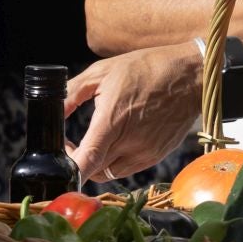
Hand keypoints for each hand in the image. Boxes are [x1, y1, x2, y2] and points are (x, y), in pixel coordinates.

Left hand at [65, 44, 201, 183]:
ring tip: (94, 141)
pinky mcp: (156, 156)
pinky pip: (127, 169)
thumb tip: (52, 110)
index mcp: (113, 121)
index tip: (60, 159)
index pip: (86, 162)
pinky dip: (115, 161)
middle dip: (77, 162)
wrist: (190, 75)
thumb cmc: (145, 68)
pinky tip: (115, 140)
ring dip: (96, 163)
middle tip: (72, 143)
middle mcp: (130, 143)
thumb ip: (71, 93)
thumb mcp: (101, 72)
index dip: (69, 169)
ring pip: (109, 173)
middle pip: (93, 171)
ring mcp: (145, 153)